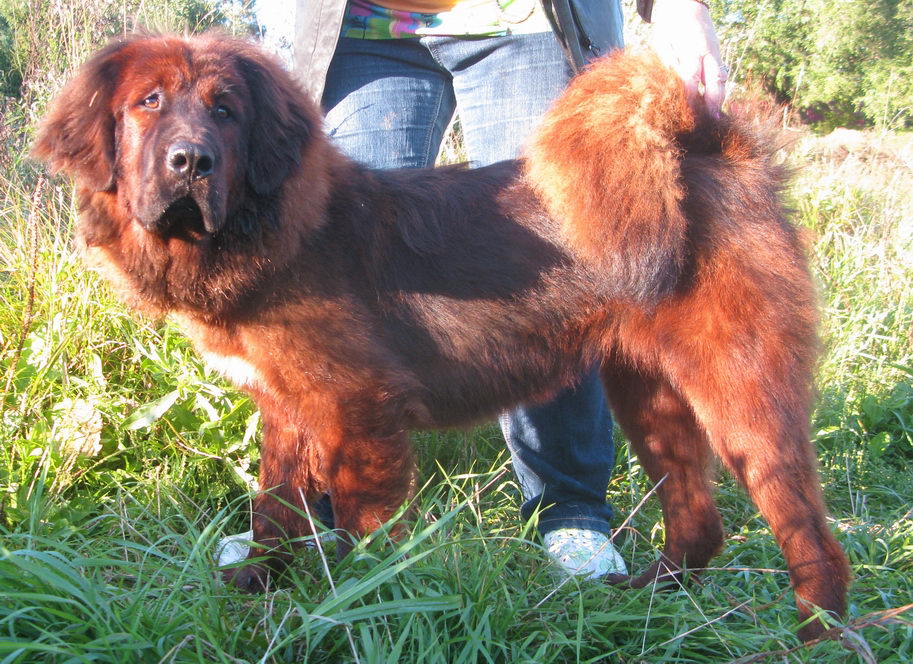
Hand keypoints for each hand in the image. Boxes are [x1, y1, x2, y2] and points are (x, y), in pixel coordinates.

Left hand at [650, 0, 727, 116]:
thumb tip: (670, 87)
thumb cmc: (669, 26)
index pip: (691, 79)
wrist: (686, 6)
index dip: (689, 99)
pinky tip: (714, 105)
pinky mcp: (718, 54)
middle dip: (711, 104)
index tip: (685, 115)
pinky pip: (721, 75)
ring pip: (721, 80)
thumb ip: (667, 64)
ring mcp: (716, 52)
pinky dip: (718, 90)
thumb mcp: (661, 43)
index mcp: (691, 48)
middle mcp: (708, 51)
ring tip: (714, 118)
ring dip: (718, 100)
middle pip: (714, 82)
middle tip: (708, 123)